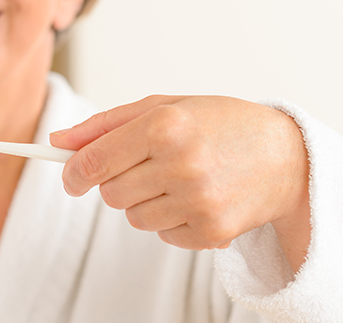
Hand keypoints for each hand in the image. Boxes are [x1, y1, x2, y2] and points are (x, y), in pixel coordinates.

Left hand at [50, 96, 309, 269]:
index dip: (72, 172)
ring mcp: (198, 201)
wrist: (284, 156)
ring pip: (133, 217)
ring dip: (142, 201)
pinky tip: (195, 197)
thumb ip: (104, 125)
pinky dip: (169, 219)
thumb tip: (58, 141)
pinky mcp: (211, 232)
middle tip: (144, 166)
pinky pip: (161, 234)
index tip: (69, 176)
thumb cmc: (215, 124)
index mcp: (164, 126)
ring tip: (175, 179)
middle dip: (115, 181)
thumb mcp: (162, 107)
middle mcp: (181, 164)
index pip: (95, 161)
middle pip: (110, 193)